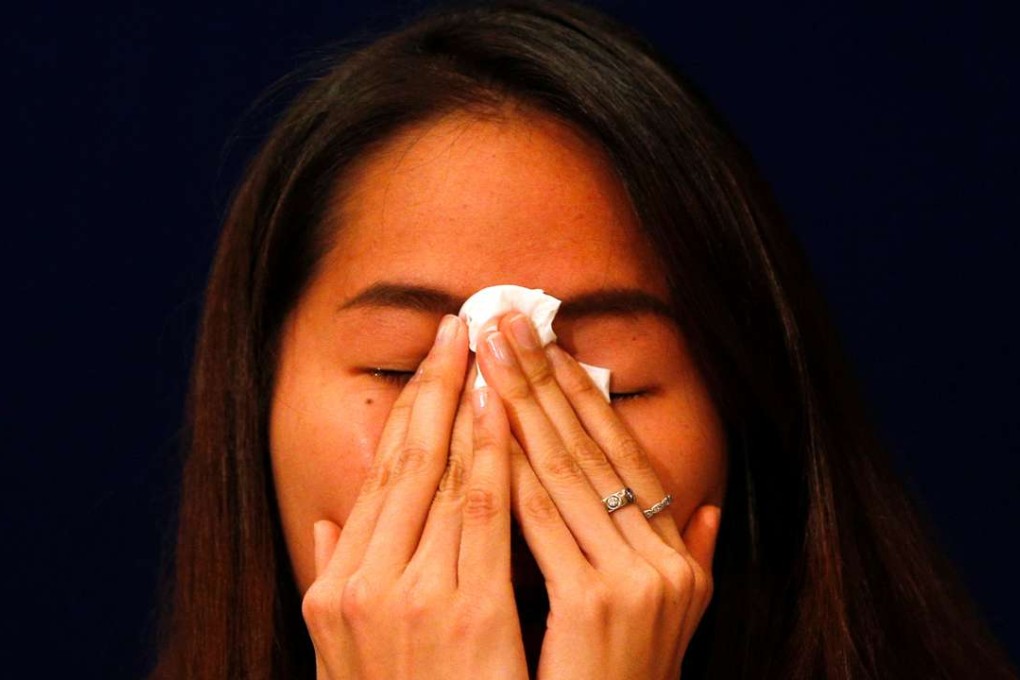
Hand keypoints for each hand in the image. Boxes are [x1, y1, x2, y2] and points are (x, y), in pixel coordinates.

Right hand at [301, 315, 527, 679]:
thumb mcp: (342, 652)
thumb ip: (332, 581)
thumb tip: (327, 525)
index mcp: (337, 586)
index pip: (382, 476)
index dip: (411, 410)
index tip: (435, 360)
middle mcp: (362, 582)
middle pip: (407, 462)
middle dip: (437, 385)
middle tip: (462, 326)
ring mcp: (410, 596)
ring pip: (445, 476)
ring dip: (470, 406)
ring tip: (489, 350)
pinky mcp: (462, 613)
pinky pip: (484, 516)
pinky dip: (496, 457)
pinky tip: (509, 413)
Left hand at [476, 313, 720, 679]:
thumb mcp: (664, 624)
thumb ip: (687, 561)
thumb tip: (702, 509)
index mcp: (676, 557)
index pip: (620, 455)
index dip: (580, 395)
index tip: (545, 345)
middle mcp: (667, 560)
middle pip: (592, 449)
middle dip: (544, 379)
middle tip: (505, 319)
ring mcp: (637, 580)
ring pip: (566, 471)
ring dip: (523, 406)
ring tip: (490, 351)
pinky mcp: (600, 603)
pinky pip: (541, 521)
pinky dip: (510, 468)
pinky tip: (482, 425)